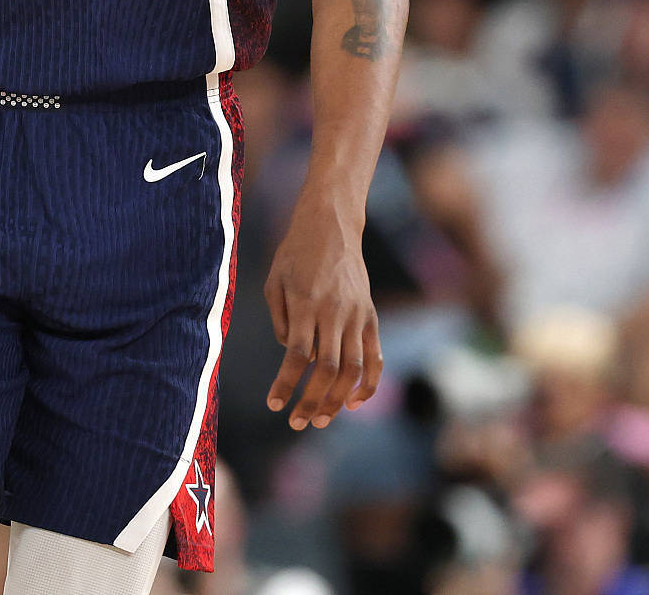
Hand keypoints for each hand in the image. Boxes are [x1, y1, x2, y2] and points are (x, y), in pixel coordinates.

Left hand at [262, 196, 381, 428]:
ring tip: (322, 420)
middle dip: (312, 402)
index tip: (274, 404)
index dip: (286, 384)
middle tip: (298, 423)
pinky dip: (369, 384)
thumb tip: (291, 355)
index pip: (297, 356)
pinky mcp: (370, 316)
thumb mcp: (274, 280)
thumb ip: (280, 320)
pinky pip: (375, 357)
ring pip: (353, 369)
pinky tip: (355, 404)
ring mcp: (357, 315)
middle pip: (327, 369)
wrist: (331, 226)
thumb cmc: (295, 253)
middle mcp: (334, 312)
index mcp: (306, 304)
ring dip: (338, 400)